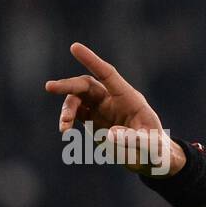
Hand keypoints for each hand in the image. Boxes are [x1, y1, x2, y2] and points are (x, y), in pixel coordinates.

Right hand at [44, 43, 182, 174]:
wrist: (151, 159)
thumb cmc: (156, 149)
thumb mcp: (150, 146)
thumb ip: (132, 139)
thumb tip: (109, 134)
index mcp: (130, 98)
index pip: (109, 75)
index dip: (92, 61)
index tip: (74, 47)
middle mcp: (113, 99)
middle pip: (87, 85)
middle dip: (68, 85)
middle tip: (49, 87)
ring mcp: (101, 109)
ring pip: (77, 99)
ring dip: (67, 110)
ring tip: (64, 129)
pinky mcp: (93, 120)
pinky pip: (75, 114)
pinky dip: (67, 120)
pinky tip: (65, 132)